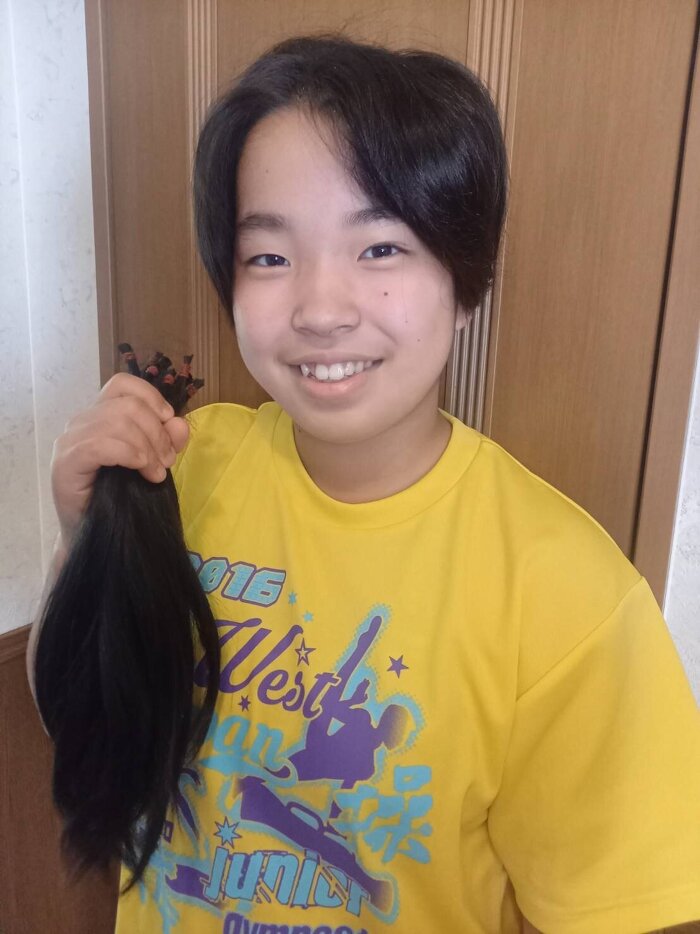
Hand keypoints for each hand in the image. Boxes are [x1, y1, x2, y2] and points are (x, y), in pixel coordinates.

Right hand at [51, 372, 189, 547]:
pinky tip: (141, 470)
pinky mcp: (65, 463)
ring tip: (157, 473)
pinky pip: (100, 444)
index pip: (122, 384)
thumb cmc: (121, 497)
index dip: (151, 397)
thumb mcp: (152, 462)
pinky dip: (129, 454)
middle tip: (168, 461)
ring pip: (117, 423)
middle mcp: (81, 423)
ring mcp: (70, 441)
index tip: (169, 423)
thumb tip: (179, 422)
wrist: (94, 533)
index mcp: (100, 415)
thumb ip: (167, 439)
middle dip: (157, 432)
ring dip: (147, 448)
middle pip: (127, 405)